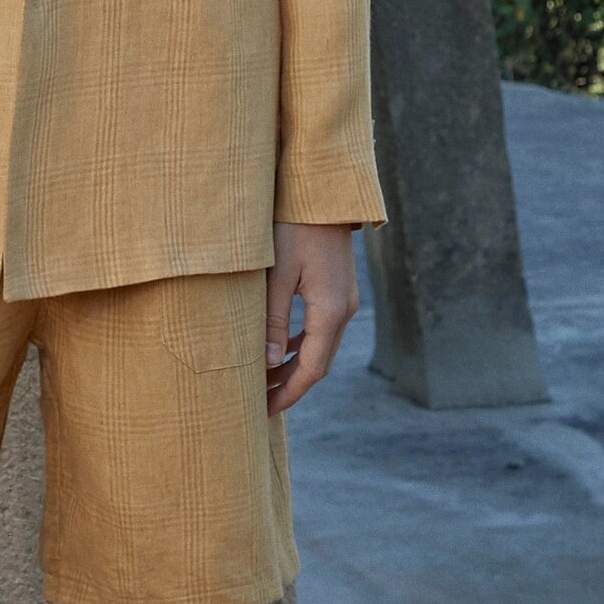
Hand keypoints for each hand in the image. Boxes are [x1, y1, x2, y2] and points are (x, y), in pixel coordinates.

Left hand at [265, 221, 359, 413]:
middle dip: (290, 386)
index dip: (287, 394)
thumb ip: (272, 319)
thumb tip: (269, 362)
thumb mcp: (277, 273)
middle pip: (318, 364)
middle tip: (259, 404)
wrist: (322, 192)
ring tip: (266, 381)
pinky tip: (283, 347)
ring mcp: (344, 299)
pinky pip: (321, 328)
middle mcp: (343, 310)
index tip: (264, 411)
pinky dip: (302, 344)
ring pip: (320, 347)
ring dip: (295, 366)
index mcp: (330, 312)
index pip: (311, 370)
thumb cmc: (294, 227)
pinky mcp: (338, 288)